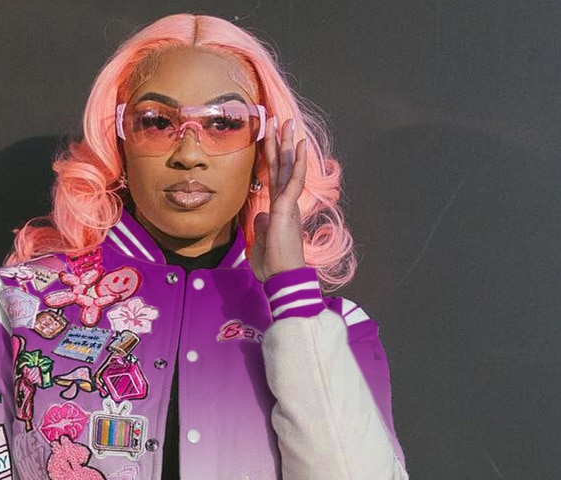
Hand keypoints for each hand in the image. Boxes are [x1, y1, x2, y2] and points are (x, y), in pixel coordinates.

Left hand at [247, 114, 308, 283]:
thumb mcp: (260, 245)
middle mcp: (285, 204)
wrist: (282, 278)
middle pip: (280, 167)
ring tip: (288, 122)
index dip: (271, 159)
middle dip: (279, 143)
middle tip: (279, 120)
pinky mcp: (288, 207)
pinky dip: (298, 162)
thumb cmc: (273, 267)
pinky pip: (294, 180)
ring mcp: (287, 204)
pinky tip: (300, 145)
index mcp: (278, 211)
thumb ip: (259, 229)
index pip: (273, 179)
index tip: (269, 141)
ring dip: (287, 144)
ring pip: (287, 168)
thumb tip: (260, 215)